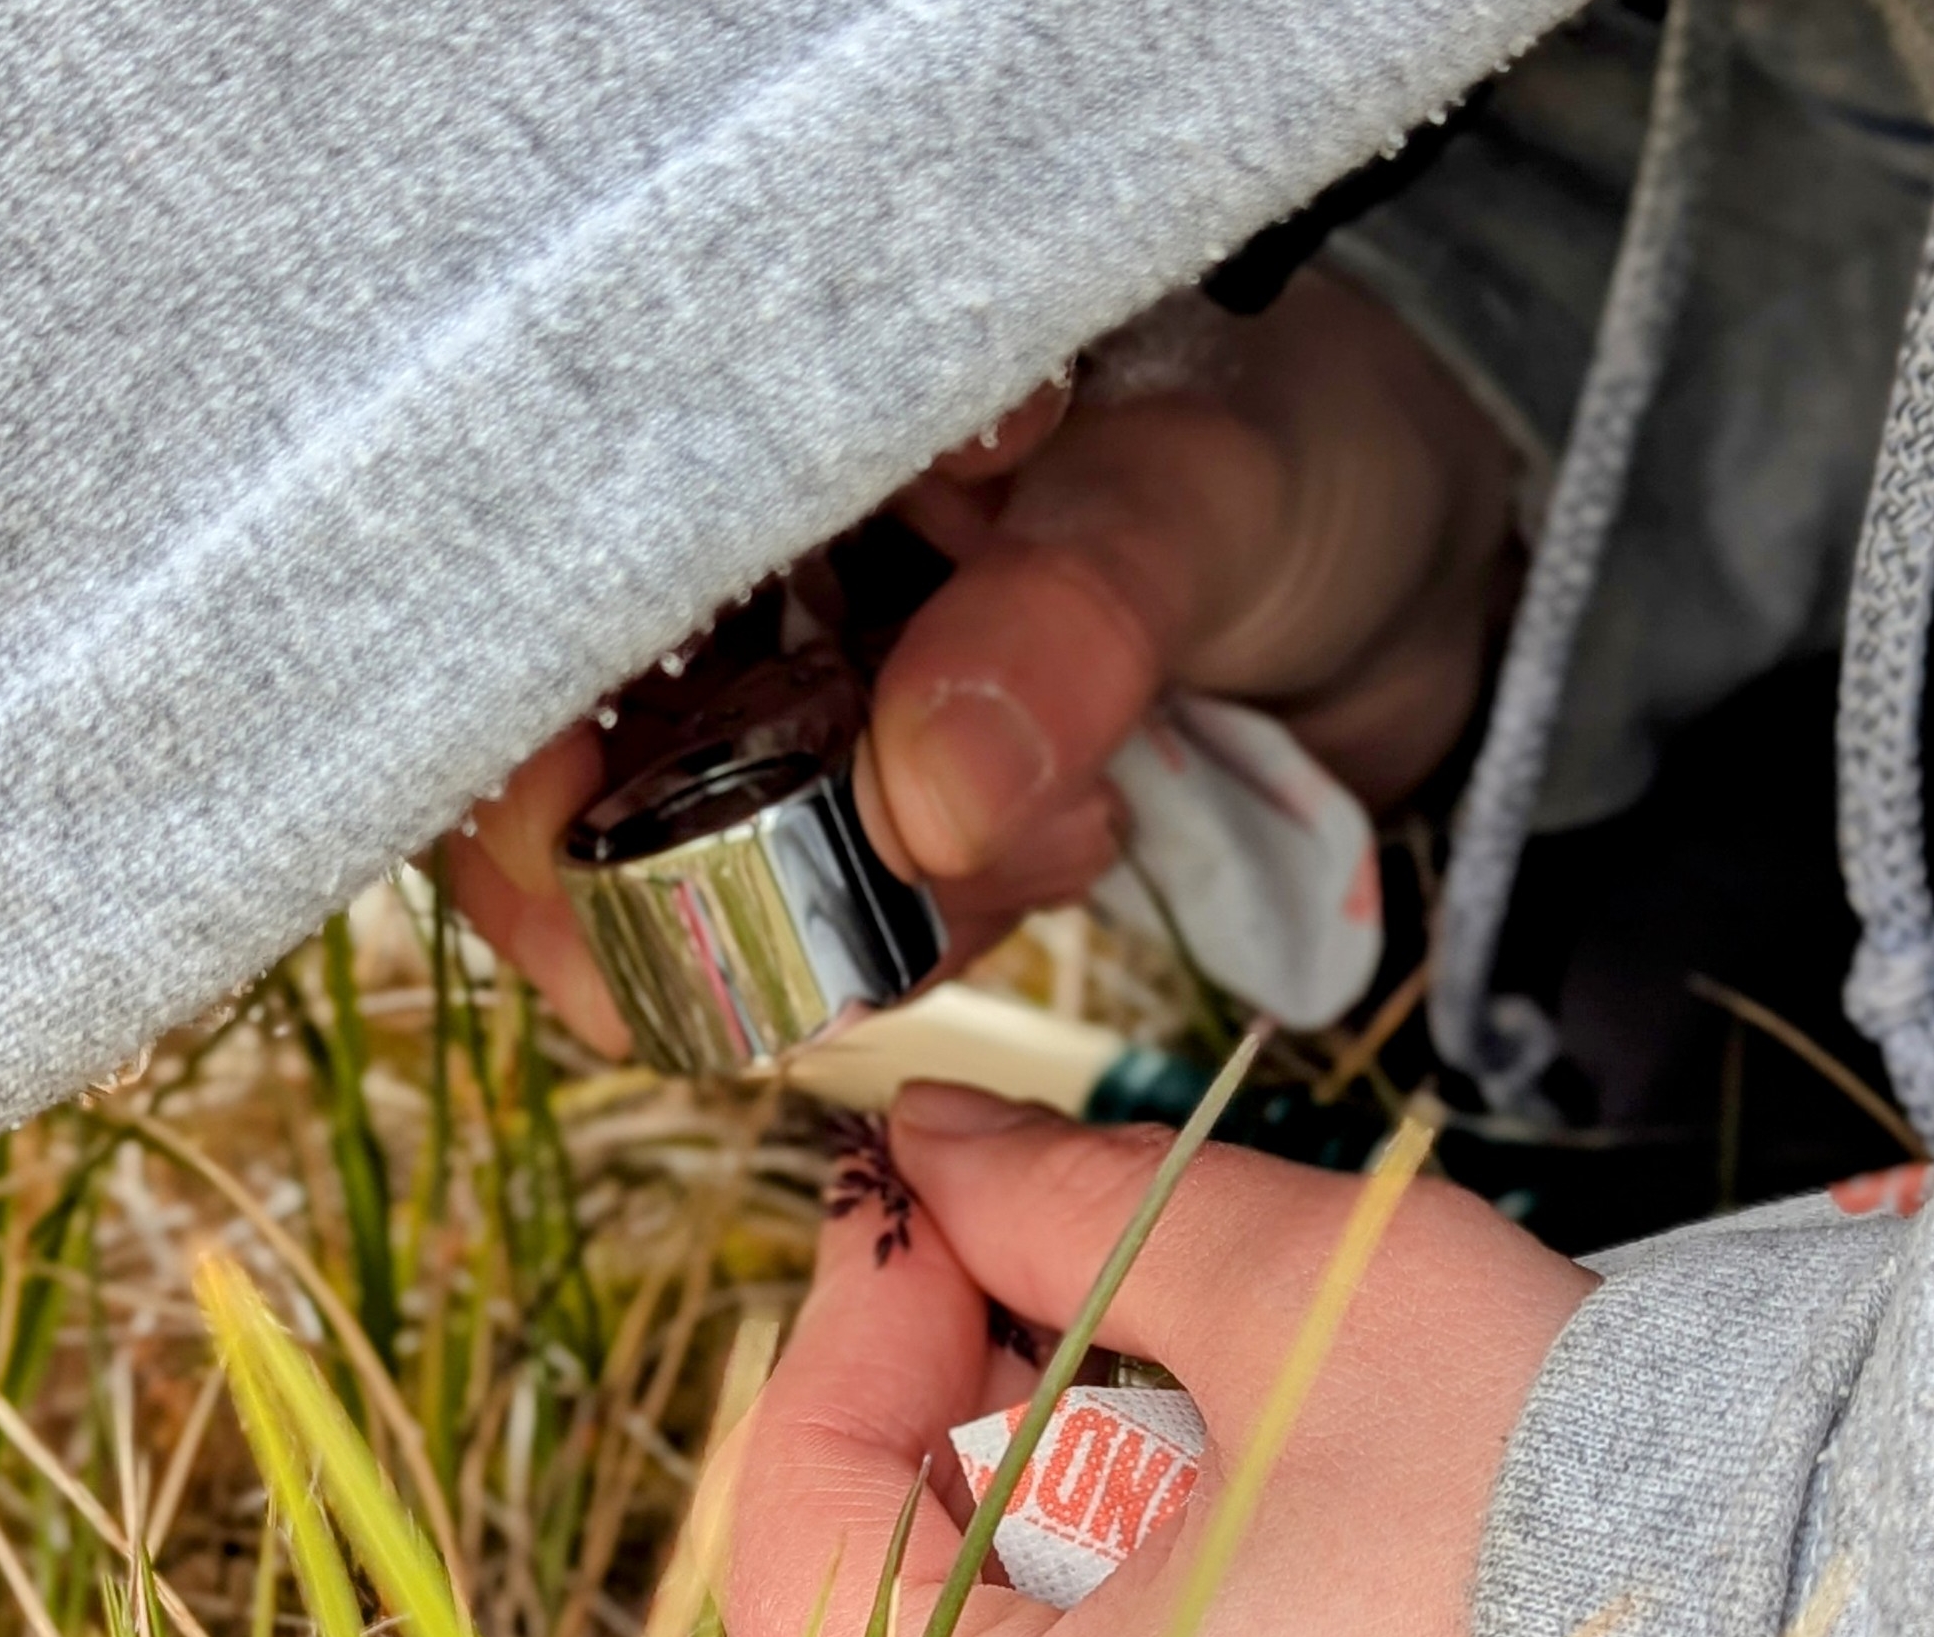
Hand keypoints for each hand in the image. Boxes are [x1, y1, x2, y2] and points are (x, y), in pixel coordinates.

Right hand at [442, 274, 1519, 1053]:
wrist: (1407, 563)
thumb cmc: (1299, 452)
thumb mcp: (1205, 501)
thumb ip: (1073, 627)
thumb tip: (922, 803)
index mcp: (764, 412)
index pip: (550, 587)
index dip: (526, 741)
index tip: (568, 857)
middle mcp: (743, 550)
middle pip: (582, 754)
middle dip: (688, 878)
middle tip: (838, 926)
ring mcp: (801, 679)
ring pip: (706, 862)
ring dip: (866, 901)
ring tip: (1064, 827)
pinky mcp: (876, 789)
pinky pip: (827, 908)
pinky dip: (932, 921)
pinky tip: (1071, 836)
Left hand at [721, 1085, 1596, 1636]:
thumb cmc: (1565, 1552)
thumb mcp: (1291, 1305)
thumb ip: (1064, 1212)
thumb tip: (940, 1153)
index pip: (787, 1533)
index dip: (858, 1318)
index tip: (930, 1202)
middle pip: (873, 1635)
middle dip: (967, 1428)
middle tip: (1064, 1277)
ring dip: (1050, 1549)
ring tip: (1182, 1427)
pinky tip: (1240, 1568)